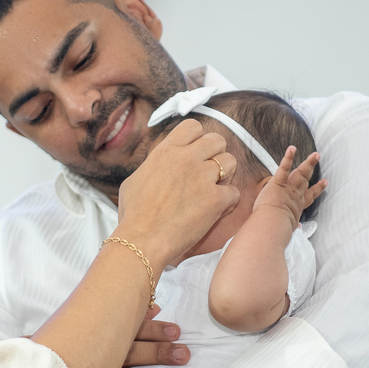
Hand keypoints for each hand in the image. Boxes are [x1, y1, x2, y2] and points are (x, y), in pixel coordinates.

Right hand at [96, 305, 187, 367]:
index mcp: (102, 336)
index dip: (154, 330)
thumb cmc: (80, 348)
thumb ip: (131, 320)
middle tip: (184, 354)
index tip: (176, 331)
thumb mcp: (100, 328)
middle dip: (158, 353)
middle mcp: (98, 357)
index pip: (129, 330)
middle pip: (130, 353)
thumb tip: (156, 307)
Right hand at [115, 120, 239, 267]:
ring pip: (230, 162)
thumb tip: (158, 165)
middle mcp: (186, 159)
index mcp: (166, 151)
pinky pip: (234, 192)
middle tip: (208, 172)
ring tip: (213, 190)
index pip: (193, 127)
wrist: (142, 240)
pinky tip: (215, 210)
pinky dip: (227, 202)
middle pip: (217, 140)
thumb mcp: (134, 180)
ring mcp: (202, 177)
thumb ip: (153, 166)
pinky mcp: (215, 199)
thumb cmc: (133, 216)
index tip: (195, 153)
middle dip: (215, 155)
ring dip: (225, 176)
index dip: (197, 139)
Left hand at [251, 147, 326, 229]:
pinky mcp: (279, 183)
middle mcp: (296, 195)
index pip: (309, 196)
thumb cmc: (278, 227)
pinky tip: (292, 148)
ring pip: (301, 172)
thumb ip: (293, 225)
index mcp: (297, 206)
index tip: (324, 183)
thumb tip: (297, 228)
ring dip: (308, 162)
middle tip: (318, 158)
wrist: (272, 224)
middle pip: (306, 179)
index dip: (317, 189)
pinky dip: (288, 158)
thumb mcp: (289, 227)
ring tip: (315, 154)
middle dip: (312, 168)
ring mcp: (289, 188)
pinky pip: (284, 168)